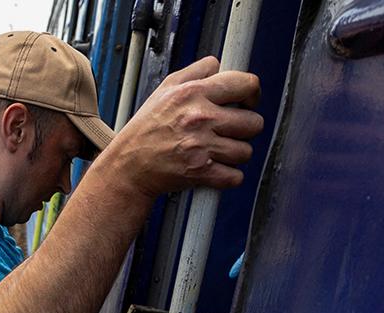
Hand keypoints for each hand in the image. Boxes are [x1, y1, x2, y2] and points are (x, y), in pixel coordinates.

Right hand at [104, 56, 262, 195]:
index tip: (248, 102)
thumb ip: (196, 72)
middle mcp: (200, 118)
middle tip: (228, 131)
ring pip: (246, 151)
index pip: (246, 84)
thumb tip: (219, 65)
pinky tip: (213, 168)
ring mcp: (202, 147)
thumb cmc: (146, 130)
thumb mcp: (165, 89)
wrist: (129, 166)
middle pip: (253, 122)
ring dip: (234, 154)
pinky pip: (235, 176)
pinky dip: (228, 176)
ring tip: (216, 151)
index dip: (253, 93)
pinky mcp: (202, 173)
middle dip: (244, 128)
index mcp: (193, 93)